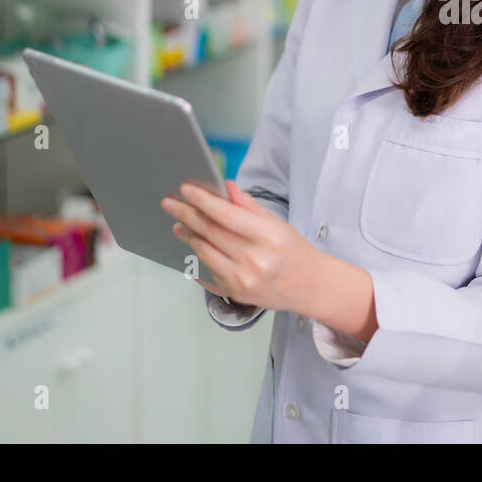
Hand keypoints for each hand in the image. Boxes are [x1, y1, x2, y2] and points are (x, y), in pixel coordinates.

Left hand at [161, 180, 319, 313]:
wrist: (310, 286)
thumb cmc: (294, 251)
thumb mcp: (277, 223)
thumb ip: (248, 205)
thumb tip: (225, 187)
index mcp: (269, 238)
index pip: (226, 215)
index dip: (202, 200)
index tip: (185, 189)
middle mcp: (255, 261)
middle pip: (210, 232)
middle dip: (187, 214)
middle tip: (171, 203)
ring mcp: (243, 280)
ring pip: (204, 252)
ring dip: (188, 235)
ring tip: (179, 224)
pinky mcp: (235, 293)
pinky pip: (207, 272)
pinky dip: (197, 256)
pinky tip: (193, 245)